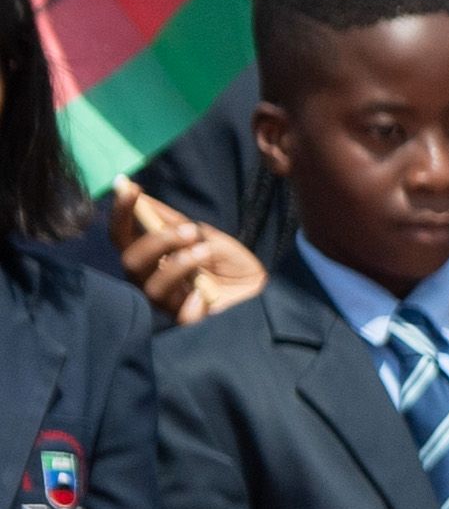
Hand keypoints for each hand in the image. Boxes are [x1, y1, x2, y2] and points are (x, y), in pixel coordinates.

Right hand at [108, 188, 261, 325]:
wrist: (267, 293)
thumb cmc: (235, 266)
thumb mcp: (210, 238)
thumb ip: (181, 224)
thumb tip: (148, 202)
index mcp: (155, 259)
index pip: (124, 237)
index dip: (121, 212)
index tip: (129, 186)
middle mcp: (156, 281)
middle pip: (130, 262)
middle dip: (155, 241)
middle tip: (187, 231)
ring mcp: (172, 303)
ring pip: (151, 286)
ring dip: (176, 265)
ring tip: (203, 252)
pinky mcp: (191, 323)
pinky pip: (181, 316)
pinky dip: (192, 303)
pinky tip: (205, 295)